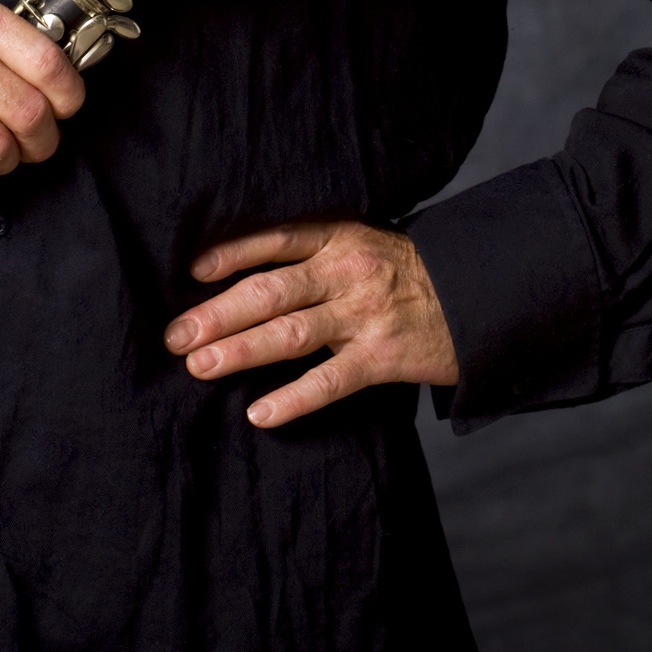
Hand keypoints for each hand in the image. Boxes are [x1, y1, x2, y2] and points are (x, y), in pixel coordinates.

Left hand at [164, 219, 457, 427]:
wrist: (475, 296)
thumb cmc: (403, 273)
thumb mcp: (361, 245)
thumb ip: (312, 256)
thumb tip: (242, 277)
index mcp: (338, 238)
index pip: (276, 240)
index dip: (232, 254)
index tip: (193, 272)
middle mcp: (346, 272)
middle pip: (271, 290)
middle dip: (219, 313)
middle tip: (176, 336)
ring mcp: (364, 315)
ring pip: (291, 333)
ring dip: (240, 350)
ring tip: (199, 366)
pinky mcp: (383, 357)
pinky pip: (330, 381)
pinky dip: (293, 399)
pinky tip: (260, 413)